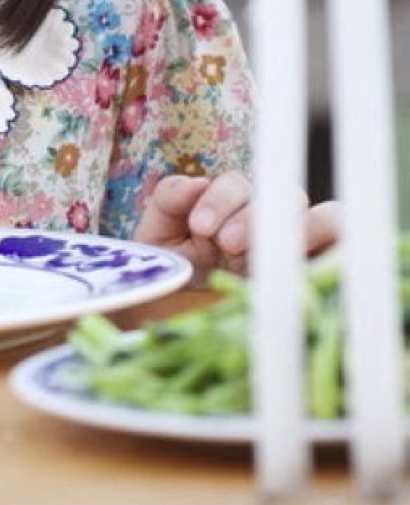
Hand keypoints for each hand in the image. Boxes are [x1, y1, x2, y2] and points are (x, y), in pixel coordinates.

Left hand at [134, 170, 340, 280]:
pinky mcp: (319, 276)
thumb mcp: (158, 236)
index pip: (239, 185)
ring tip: (268, 256)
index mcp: (233, 206)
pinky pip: (346, 255)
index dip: (222, 199)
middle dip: (256, 216)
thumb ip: (169, 200)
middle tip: (228, 243)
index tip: (200, 227)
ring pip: (329, 217)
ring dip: (303, 229)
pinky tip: (310, 273)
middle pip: (286, 197)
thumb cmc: (173, 272)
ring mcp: (301, 248)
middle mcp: (272, 220)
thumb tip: (195, 183)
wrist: (175, 321)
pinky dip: (339, 256)